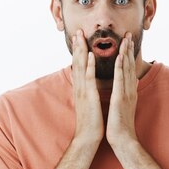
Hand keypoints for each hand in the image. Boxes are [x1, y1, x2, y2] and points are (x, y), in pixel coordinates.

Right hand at [71, 29, 103, 145]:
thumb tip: (91, 85)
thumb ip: (89, 92)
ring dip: (81, 50)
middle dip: (77, 46)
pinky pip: (89, 78)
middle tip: (77, 31)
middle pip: (77, 63)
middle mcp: (79, 87)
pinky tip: (90, 54)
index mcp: (81, 88)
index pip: (79, 66)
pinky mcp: (89, 96)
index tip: (79, 39)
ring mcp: (83, 91)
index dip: (79, 52)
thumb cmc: (91, 122)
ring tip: (81, 36)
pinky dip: (89, 65)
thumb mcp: (90, 103)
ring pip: (81, 67)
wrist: (88, 137)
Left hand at [107, 32, 138, 148]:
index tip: (127, 41)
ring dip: (126, 53)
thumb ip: (126, 93)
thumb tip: (129, 84)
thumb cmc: (120, 125)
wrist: (122, 140)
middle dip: (129, 49)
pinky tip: (120, 57)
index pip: (128, 69)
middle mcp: (129, 90)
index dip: (128, 54)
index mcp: (128, 91)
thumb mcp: (123, 105)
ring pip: (127, 69)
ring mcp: (126, 93)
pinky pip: (121, 80)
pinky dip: (121, 67)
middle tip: (128, 33)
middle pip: (129, 65)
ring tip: (126, 38)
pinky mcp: (121, 98)